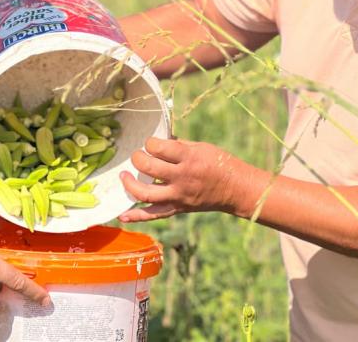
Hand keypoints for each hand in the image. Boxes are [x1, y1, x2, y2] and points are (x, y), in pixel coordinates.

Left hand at [119, 137, 252, 222]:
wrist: (236, 189)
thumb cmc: (220, 163)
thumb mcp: (201, 147)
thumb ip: (177, 145)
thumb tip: (158, 141)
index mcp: (189, 158)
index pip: (159, 148)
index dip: (150, 143)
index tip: (151, 143)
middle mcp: (182, 178)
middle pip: (149, 168)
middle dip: (137, 159)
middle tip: (136, 156)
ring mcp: (179, 196)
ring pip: (146, 194)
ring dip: (129, 184)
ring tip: (123, 176)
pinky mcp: (178, 209)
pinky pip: (153, 215)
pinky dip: (136, 216)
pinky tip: (122, 215)